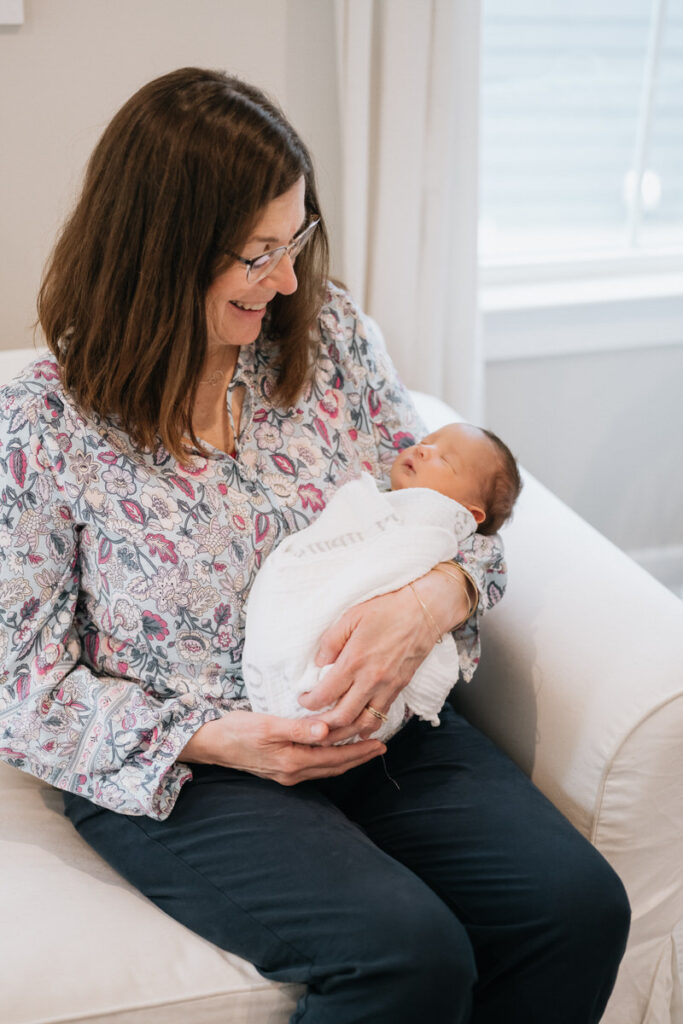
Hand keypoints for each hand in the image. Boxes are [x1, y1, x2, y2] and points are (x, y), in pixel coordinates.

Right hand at [178, 711, 385, 784]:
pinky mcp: (281, 768)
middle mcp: (293, 772)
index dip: (359, 750)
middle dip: (359, 757)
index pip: (336, 757)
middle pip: (335, 765)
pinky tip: (334, 750)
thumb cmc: (237, 730)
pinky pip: (314, 765)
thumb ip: (298, 729)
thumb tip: (326, 731)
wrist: (211, 743)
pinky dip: (330, 758)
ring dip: (347, 758)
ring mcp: (287, 773)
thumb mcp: (267, 724)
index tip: (380, 742)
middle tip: (381, 746)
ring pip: (326, 767)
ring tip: (364, 748)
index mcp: (293, 762)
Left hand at [297, 586, 434, 742]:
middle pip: (343, 717)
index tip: (303, 699)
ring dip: (346, 733)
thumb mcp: (351, 616)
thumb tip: (318, 664)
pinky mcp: (400, 688)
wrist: (424, 611)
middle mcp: (371, 679)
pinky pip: (382, 716)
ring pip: (364, 723)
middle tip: (312, 722)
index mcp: (354, 661)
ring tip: (332, 733)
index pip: (325, 695)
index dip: (309, 702)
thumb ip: (331, 642)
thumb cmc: (386, 609)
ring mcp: (388, 686)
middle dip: (323, 726)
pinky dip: (369, 727)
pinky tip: (359, 730)